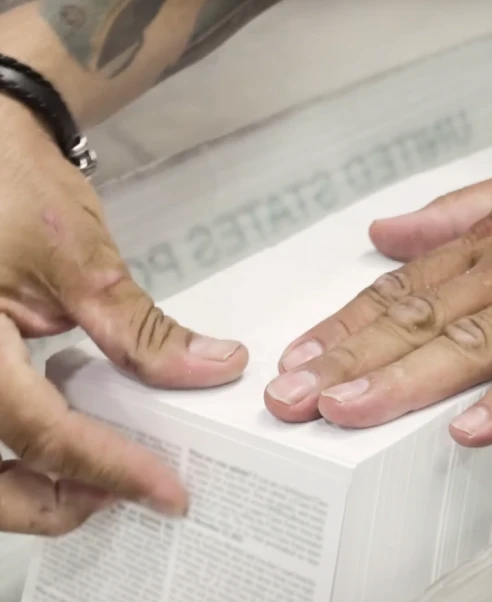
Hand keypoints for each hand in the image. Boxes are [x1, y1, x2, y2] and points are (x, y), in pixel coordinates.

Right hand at [0, 99, 247, 534]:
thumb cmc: (9, 185)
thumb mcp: (82, 261)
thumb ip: (142, 330)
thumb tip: (211, 368)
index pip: (41, 432)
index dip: (109, 469)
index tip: (166, 490)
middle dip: (57, 501)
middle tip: (129, 494)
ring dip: (34, 488)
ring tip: (103, 474)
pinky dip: (24, 456)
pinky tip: (67, 445)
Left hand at [264, 127, 491, 445]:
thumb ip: (455, 215)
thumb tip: (390, 232)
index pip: (406, 287)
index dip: (347, 325)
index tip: (301, 356)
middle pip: (423, 318)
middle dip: (352, 359)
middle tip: (295, 396)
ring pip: (473, 341)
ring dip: (407, 379)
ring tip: (351, 411)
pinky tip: (474, 427)